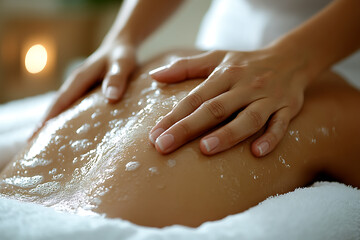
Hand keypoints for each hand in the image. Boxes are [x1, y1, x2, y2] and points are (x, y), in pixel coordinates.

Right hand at [29, 41, 135, 139]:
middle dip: (47, 127)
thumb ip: (117, 77)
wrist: (123, 47)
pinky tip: (77, 137)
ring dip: (60, 126)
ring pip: (67, 111)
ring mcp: (82, 90)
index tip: (36, 136)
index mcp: (79, 78)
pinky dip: (74, 123)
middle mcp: (76, 85)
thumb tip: (110, 97)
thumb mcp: (122, 63)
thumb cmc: (122, 55)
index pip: (60, 102)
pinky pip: (78, 110)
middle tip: (38, 149)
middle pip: (58, 108)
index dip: (48, 118)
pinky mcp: (89, 95)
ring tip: (54, 148)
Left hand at [148, 47, 307, 156]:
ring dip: (227, 134)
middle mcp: (245, 86)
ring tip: (205, 149)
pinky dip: (270, 138)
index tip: (154, 135)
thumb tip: (154, 75)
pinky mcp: (287, 108)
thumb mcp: (216, 58)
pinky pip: (280, 124)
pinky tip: (256, 152)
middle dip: (188, 128)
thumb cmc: (246, 63)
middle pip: (215, 109)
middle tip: (164, 146)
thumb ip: (185, 67)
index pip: (195, 98)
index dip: (173, 117)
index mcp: (225, 74)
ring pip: (248, 118)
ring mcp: (267, 98)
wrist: (291, 58)